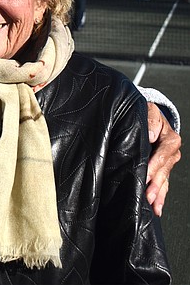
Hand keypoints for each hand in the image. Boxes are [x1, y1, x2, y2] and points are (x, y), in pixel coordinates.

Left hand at [145, 101, 181, 215]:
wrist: (150, 117)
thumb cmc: (148, 114)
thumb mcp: (150, 111)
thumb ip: (152, 120)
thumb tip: (152, 135)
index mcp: (170, 140)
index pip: (161, 156)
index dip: (153, 167)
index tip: (146, 176)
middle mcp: (171, 153)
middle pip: (163, 172)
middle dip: (156, 185)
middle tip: (148, 196)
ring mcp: (168, 163)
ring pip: (164, 181)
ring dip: (159, 194)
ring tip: (154, 207)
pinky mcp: (162, 169)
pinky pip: (163, 184)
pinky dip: (160, 195)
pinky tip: (156, 208)